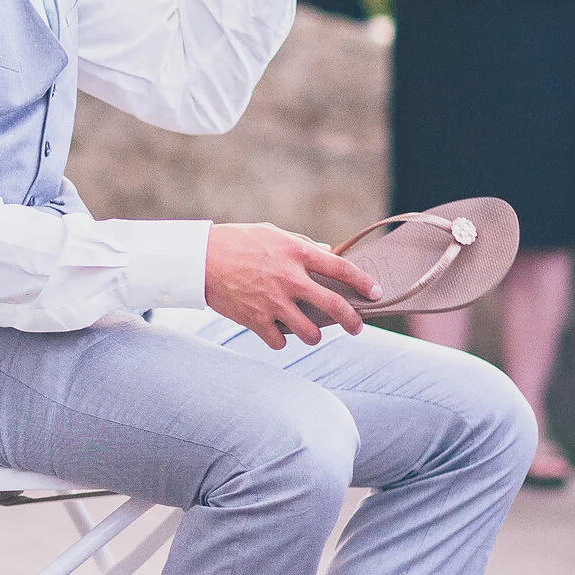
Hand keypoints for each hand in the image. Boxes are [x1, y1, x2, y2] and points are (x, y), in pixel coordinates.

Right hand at [205, 223, 377, 349]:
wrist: (198, 259)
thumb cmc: (236, 241)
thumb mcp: (272, 233)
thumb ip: (302, 244)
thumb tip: (328, 252)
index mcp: (296, 254)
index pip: (342, 269)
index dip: (364, 283)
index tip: (375, 293)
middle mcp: (289, 279)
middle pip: (334, 306)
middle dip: (352, 321)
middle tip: (357, 328)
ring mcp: (273, 302)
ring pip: (310, 333)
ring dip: (313, 336)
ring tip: (310, 333)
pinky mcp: (255, 319)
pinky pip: (280, 342)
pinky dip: (280, 339)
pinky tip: (276, 332)